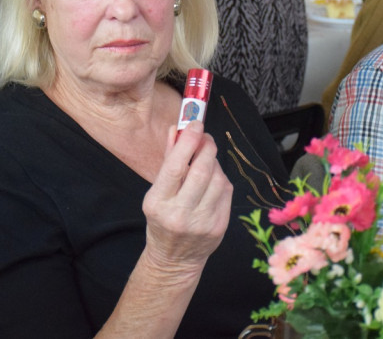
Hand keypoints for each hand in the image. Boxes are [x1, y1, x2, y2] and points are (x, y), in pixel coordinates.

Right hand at [141, 121, 231, 274]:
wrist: (174, 259)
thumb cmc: (163, 219)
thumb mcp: (156, 192)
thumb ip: (167, 159)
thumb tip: (177, 129)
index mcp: (158, 203)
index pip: (175, 166)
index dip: (188, 141)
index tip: (195, 123)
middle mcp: (180, 214)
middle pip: (201, 170)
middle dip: (206, 147)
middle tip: (204, 137)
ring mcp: (202, 222)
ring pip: (217, 179)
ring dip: (213, 162)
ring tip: (205, 161)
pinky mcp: (219, 226)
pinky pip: (226, 192)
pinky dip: (220, 179)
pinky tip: (212, 181)